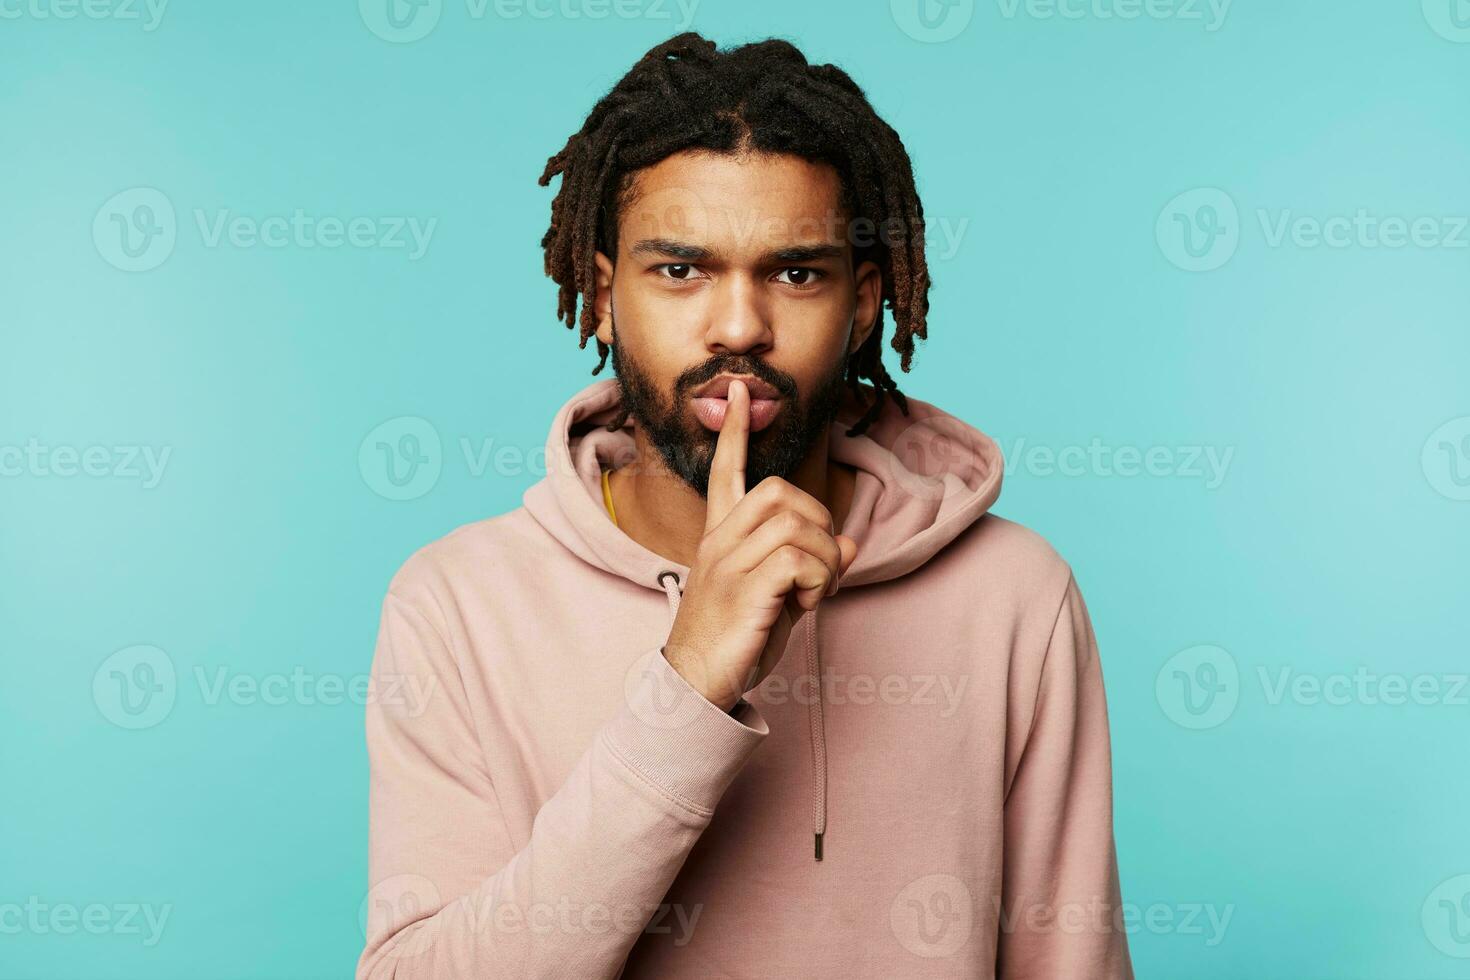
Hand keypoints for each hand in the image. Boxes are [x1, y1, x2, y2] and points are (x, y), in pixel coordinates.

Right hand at [662, 380, 858, 710]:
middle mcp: (719, 542)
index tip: (738, 392)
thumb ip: (809, 567)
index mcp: (721, 538)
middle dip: (818, 523)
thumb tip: (850, 545)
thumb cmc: (736, 640)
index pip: (725, 471)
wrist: (696, 686)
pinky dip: (818, 581)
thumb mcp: (778, 598)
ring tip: (813, 595)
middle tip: (818, 570)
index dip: (734, 431)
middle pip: (780, 492)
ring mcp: (727, 564)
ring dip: (823, 561)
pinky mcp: (742, 591)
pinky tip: (806, 606)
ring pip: (796, 525)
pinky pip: (798, 560)